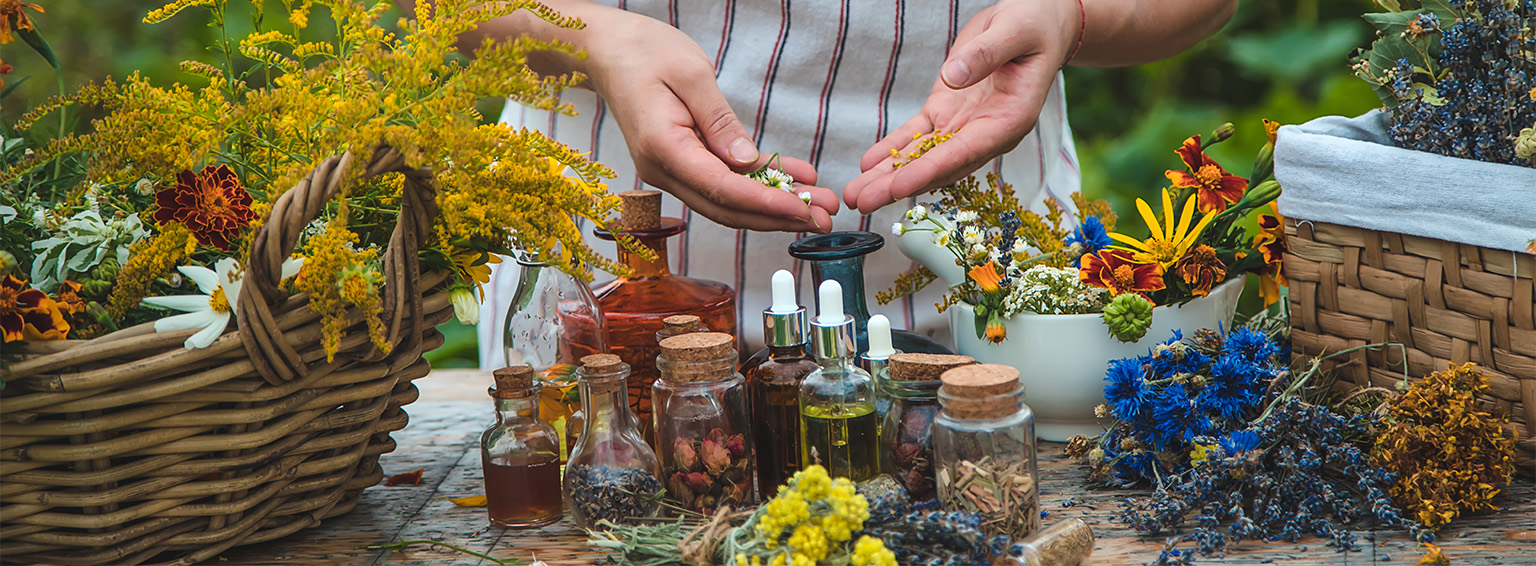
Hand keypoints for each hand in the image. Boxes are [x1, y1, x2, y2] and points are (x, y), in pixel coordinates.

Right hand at [579, 9, 837, 231]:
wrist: (609, 52)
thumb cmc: (644, 54)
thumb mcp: (691, 74)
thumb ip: (720, 121)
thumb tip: (748, 162)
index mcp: (662, 148)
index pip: (721, 188)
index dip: (765, 203)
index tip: (803, 209)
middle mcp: (664, 170)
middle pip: (727, 208)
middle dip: (778, 217)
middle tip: (824, 219)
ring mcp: (672, 172)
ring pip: (728, 202)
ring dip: (773, 208)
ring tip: (818, 205)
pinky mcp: (683, 165)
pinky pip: (724, 184)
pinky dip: (759, 186)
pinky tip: (795, 181)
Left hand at [843, 0, 1080, 213]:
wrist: (1035, 25)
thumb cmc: (1033, 27)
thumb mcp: (1014, 31)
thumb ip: (985, 54)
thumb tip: (953, 76)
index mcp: (1010, 120)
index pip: (965, 152)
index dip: (931, 170)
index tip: (899, 186)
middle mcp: (986, 132)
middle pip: (938, 166)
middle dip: (898, 185)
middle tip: (862, 202)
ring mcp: (963, 125)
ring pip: (922, 156)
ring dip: (888, 176)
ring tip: (855, 195)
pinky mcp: (946, 113)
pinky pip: (916, 136)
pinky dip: (892, 149)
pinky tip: (868, 165)